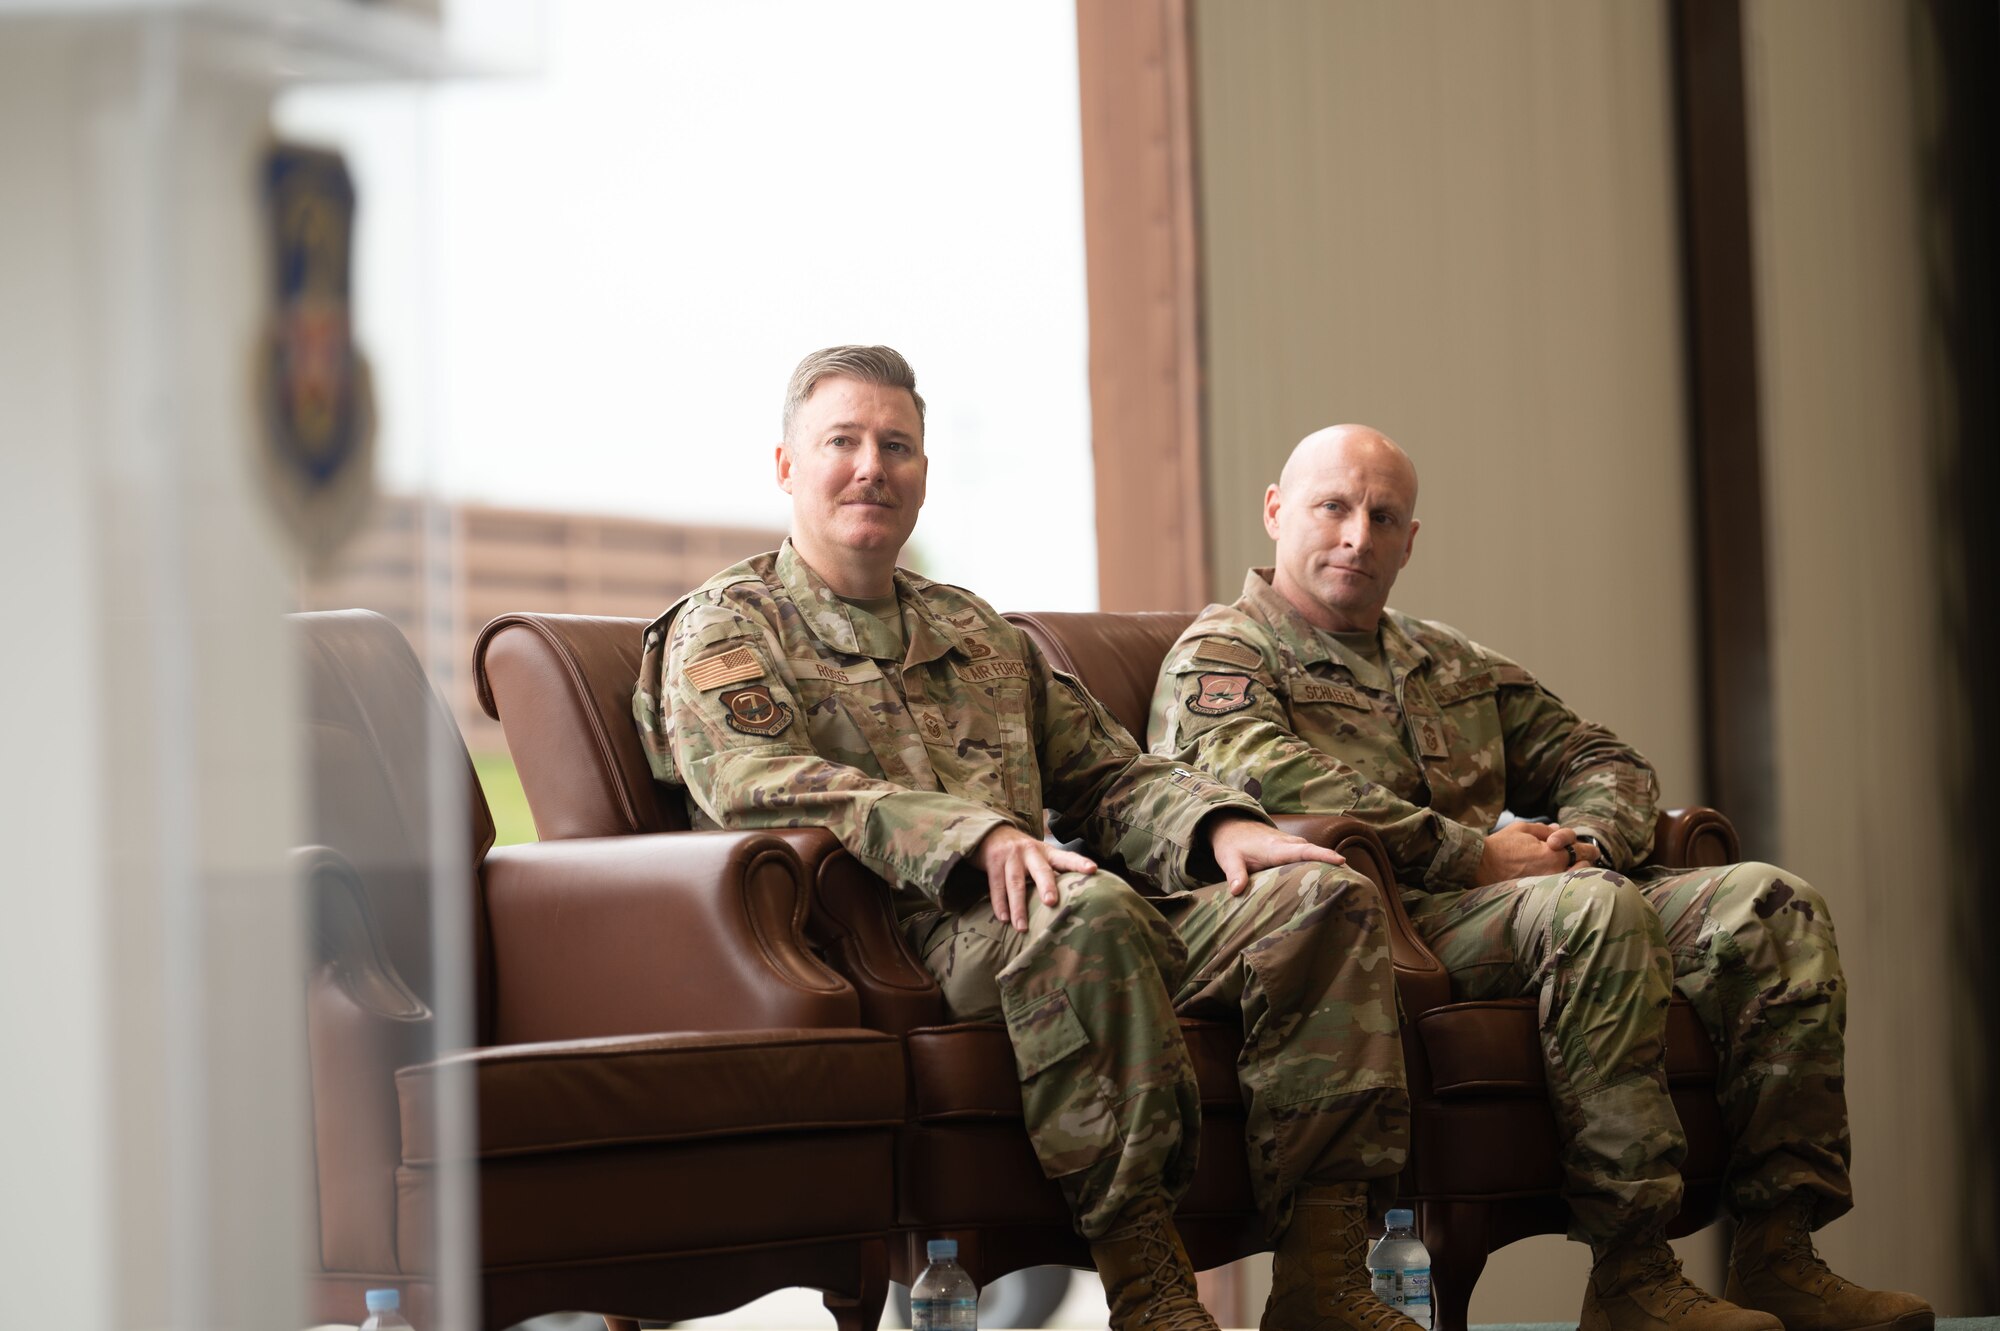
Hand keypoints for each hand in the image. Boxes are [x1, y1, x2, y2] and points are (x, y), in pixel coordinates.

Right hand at [976, 825, 1096, 931]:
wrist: (992, 833)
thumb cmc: (1024, 853)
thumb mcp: (1041, 857)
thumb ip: (1055, 873)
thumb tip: (1076, 899)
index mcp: (1047, 852)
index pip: (1066, 857)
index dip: (1079, 863)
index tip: (1093, 870)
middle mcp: (1030, 852)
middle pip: (1040, 870)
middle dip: (1046, 886)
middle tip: (1051, 902)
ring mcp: (1011, 857)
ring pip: (1015, 883)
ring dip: (1018, 907)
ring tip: (1022, 928)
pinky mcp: (993, 862)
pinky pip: (996, 886)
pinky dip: (1000, 904)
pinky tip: (1004, 919)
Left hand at [1205, 814, 1345, 896]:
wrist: (1230, 823)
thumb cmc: (1231, 844)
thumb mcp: (1228, 859)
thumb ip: (1235, 875)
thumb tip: (1236, 891)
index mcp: (1275, 848)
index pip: (1302, 851)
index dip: (1322, 855)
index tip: (1341, 861)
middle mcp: (1287, 843)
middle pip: (1315, 852)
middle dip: (1334, 863)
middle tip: (1356, 880)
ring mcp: (1291, 843)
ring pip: (1313, 853)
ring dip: (1329, 863)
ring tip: (1349, 881)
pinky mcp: (1291, 846)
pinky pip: (1309, 853)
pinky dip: (1321, 861)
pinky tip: (1331, 876)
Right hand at [1474, 821, 1594, 885]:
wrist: (1479, 867)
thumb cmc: (1500, 846)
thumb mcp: (1522, 829)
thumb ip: (1545, 829)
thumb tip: (1558, 828)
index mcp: (1554, 853)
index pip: (1585, 850)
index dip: (1588, 847)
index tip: (1585, 848)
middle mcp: (1556, 872)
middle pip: (1586, 868)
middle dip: (1585, 860)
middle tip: (1580, 858)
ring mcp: (1550, 886)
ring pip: (1577, 880)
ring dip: (1576, 873)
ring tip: (1569, 869)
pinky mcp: (1541, 896)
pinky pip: (1562, 890)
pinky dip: (1565, 884)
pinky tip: (1558, 880)